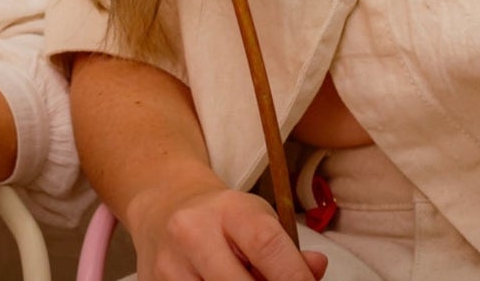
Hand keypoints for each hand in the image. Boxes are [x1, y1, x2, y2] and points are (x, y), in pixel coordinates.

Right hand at [130, 180, 327, 280]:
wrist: (163, 207)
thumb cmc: (222, 219)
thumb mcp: (256, 218)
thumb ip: (287, 250)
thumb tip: (316, 270)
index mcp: (228, 209)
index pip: (266, 244)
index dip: (294, 277)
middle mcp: (194, 233)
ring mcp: (171, 265)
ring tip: (243, 280)